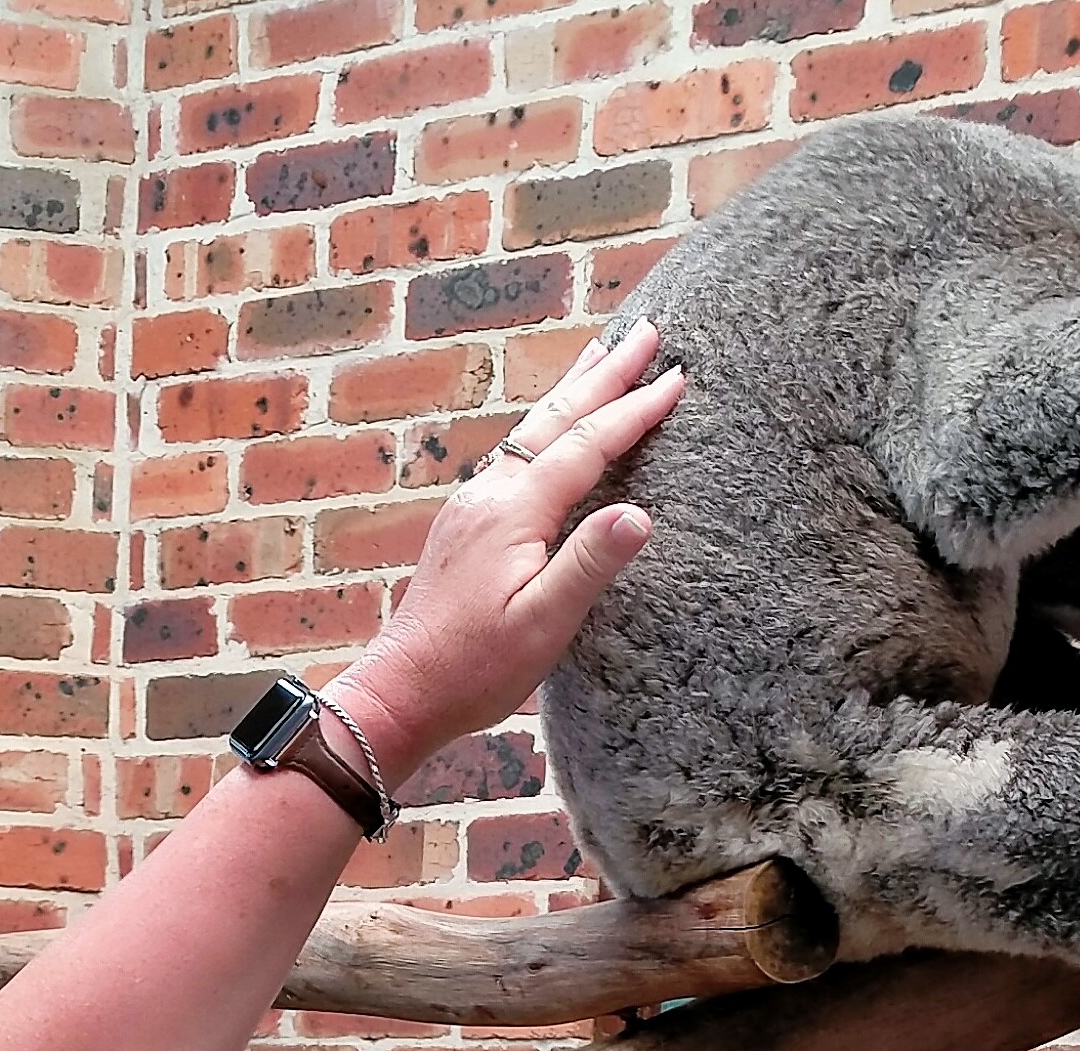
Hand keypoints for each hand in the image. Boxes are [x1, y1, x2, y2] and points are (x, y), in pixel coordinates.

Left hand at [334, 324, 685, 771]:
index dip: (634, 411)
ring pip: (533, 430)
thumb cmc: (475, 668)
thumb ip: (588, 566)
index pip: (587, 446)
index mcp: (512, 512)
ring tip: (603, 353)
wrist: (402, 690)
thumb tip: (640, 515)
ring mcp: (472, 505)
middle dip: (605, 374)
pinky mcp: (465, 524)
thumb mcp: (542, 625)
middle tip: (648, 332)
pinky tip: (553, 428)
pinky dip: (548, 426)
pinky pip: (517, 454)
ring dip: (573, 390)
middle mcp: (488, 494)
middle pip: (556, 419)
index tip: (677, 378)